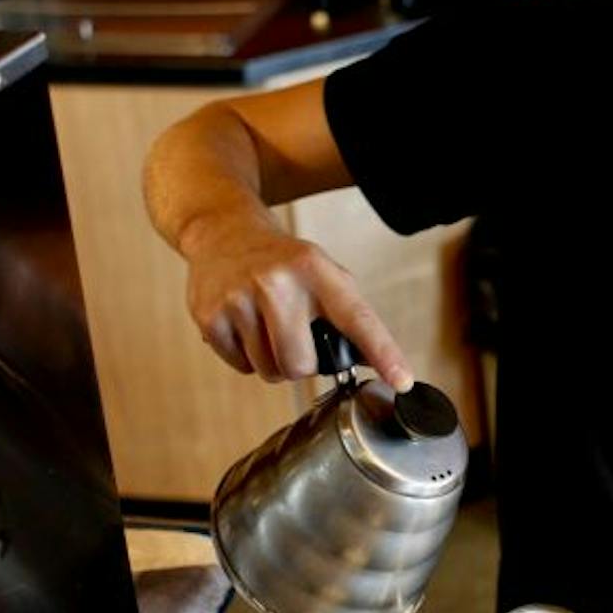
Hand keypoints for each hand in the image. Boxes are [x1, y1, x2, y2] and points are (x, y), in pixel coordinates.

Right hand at [177, 207, 412, 388]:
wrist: (223, 232)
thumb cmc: (282, 262)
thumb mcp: (322, 273)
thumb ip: (349, 317)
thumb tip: (380, 366)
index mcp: (315, 270)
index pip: (357, 319)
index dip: (383, 353)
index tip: (402, 380)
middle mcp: (277, 282)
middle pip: (301, 365)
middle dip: (300, 363)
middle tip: (293, 336)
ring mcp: (239, 298)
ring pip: (270, 371)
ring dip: (272, 361)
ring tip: (265, 326)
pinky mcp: (210, 316)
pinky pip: (241, 367)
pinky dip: (245, 357)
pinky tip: (244, 325)